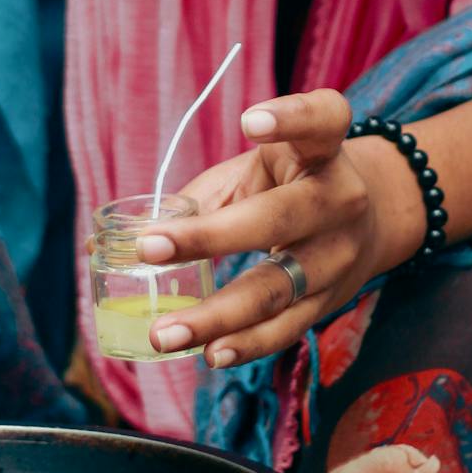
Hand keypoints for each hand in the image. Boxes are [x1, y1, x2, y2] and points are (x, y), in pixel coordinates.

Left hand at [148, 89, 423, 367]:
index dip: (290, 118)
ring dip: (218, 315)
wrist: (369, 220)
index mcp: (322, 152)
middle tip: (148, 247)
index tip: (249, 120)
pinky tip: (210, 353)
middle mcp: (339, 200)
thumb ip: (195, 202)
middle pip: (280, 219)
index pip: (322, 121)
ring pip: (279, 287)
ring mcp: (339, 256)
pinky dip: (247, 344)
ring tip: (165, 333)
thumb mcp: (256, 173)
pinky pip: (287, 327)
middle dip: (211, 236)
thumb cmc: (288, 186)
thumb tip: (103, 245)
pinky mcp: (331, 301)